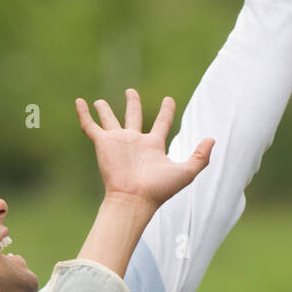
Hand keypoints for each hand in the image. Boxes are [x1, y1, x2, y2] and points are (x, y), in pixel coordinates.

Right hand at [76, 88, 213, 209]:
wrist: (135, 199)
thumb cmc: (159, 189)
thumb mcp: (186, 172)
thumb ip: (200, 156)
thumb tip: (212, 139)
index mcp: (153, 146)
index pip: (162, 123)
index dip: (166, 111)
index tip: (169, 99)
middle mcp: (135, 142)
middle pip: (134, 117)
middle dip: (132, 104)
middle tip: (130, 92)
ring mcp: (118, 142)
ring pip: (110, 120)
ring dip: (104, 110)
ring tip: (99, 100)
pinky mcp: (103, 144)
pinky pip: (90, 126)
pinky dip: (83, 115)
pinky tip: (79, 102)